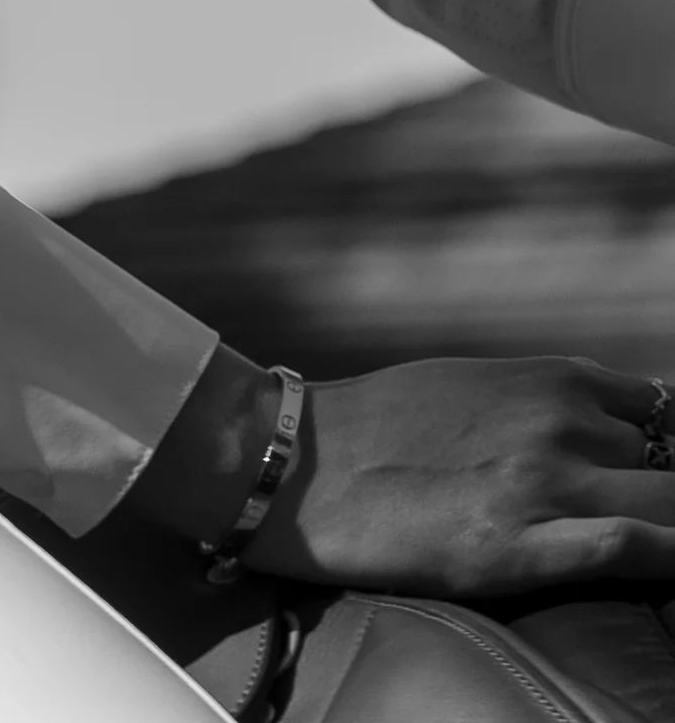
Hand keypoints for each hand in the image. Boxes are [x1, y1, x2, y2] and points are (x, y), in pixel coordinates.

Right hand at [240, 356, 674, 596]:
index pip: (662, 410)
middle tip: (643, 504)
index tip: (654, 468)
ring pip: (665, 504)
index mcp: (551, 378)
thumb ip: (543, 402)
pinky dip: (663, 553)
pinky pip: (625, 549)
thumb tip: (599, 428)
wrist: (299, 461)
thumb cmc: (379, 422)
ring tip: (644, 531)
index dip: (665, 446)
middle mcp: (559, 423)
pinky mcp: (515, 548)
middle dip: (667, 486)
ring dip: (666, 519)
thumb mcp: (475, 385)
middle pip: (670, 463)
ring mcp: (542, 485)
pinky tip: (667, 557)